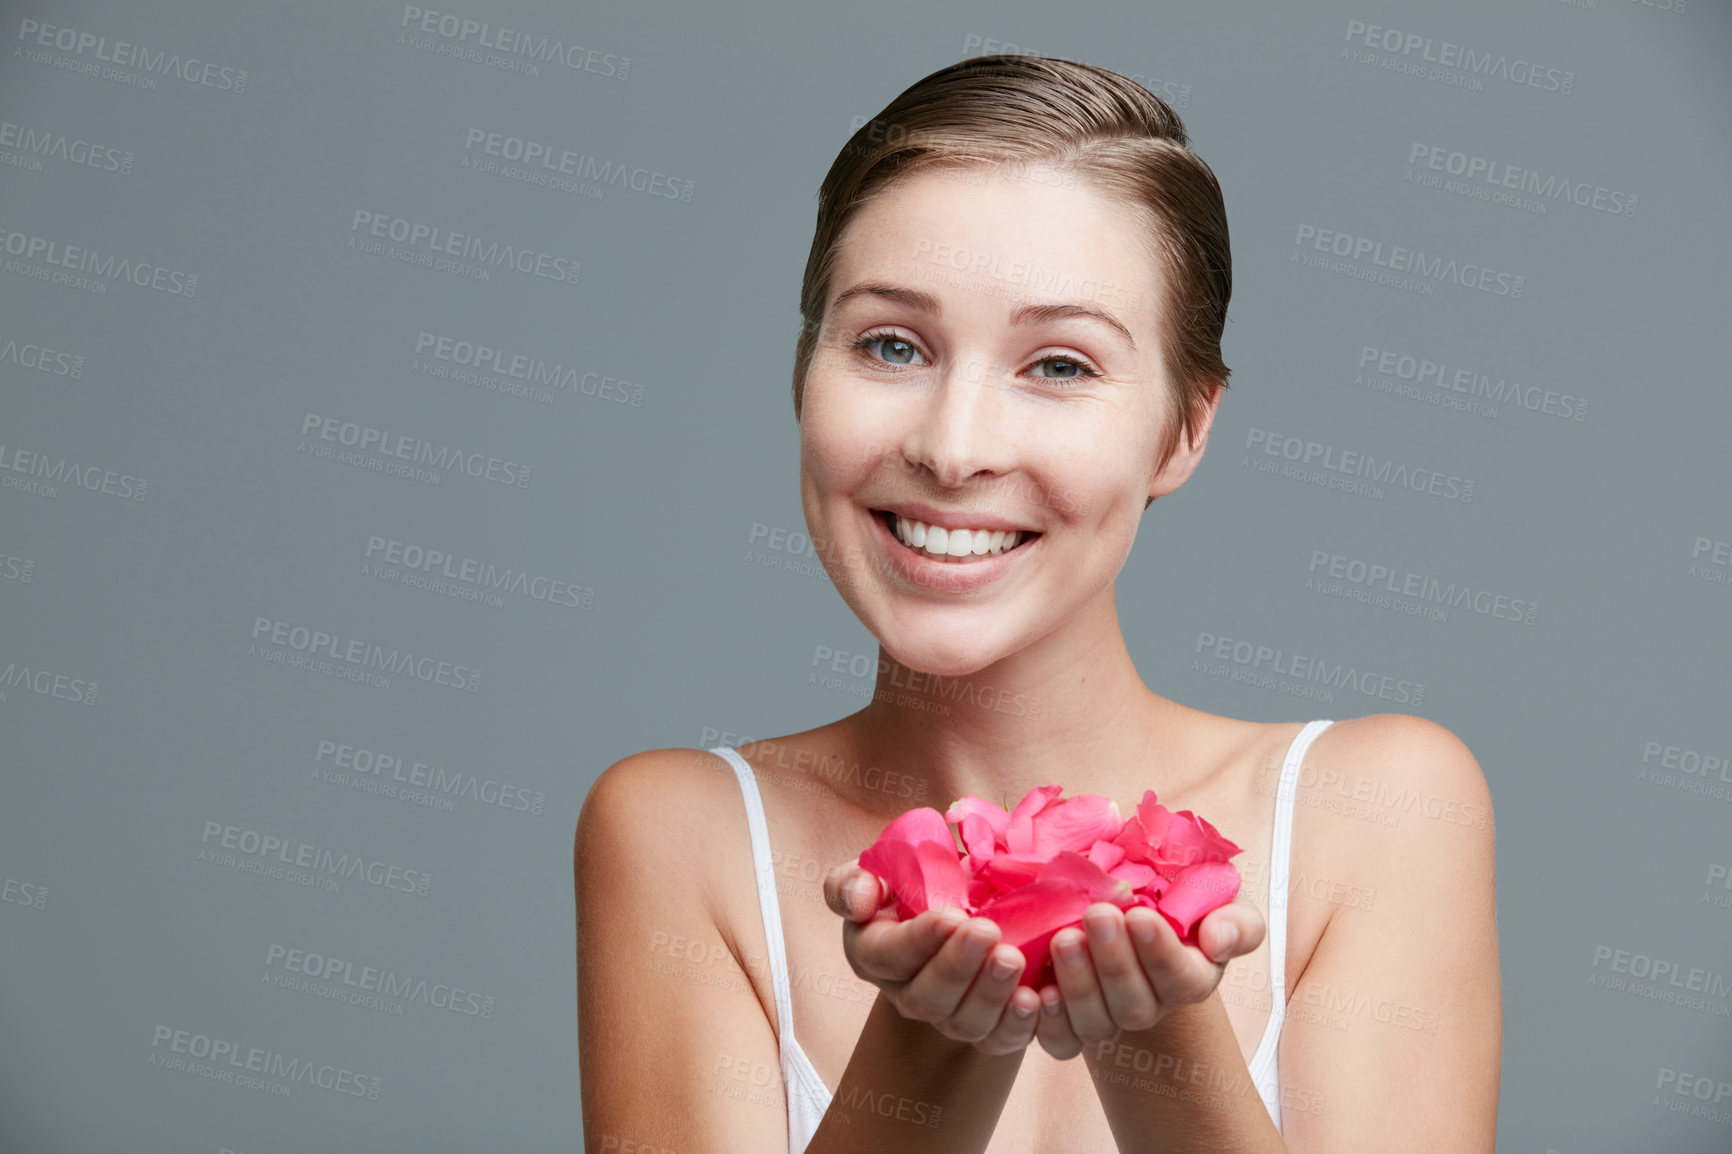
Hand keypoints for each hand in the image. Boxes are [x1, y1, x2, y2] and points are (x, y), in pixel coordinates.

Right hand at [824, 860, 1043, 1054]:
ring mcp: (948, 1017)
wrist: (960, 903)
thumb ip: (852, 882)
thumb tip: (859, 902)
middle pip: (927, 997)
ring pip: (964, 1022)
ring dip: (990, 994)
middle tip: (989, 932)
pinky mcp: (988, 1028)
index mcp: (874, 954)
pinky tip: (1034, 1000)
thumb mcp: (877, 871)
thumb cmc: (913, 883)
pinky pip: (1000, 1040)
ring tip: (1013, 959)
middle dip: (959, 966)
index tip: (951, 915)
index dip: (920, 940)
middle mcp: (907, 994)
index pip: (890, 956)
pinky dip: (1017, 1026)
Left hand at [1032, 899, 1264, 1059]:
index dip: (1161, 953)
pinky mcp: (1068, 1022)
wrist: (1125, 900)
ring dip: (1079, 986)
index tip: (1141, 916)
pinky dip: (1049, 1023)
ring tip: (1064, 938)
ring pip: (1096, 1025)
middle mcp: (1150, 1006)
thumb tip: (1219, 940)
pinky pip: (1061, 1041)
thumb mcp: (1218, 898)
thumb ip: (1236, 921)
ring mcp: (1107, 1017)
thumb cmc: (1175, 895)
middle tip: (1098, 915)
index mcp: (1191, 977)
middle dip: (1115, 962)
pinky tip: (1038, 990)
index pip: (1181, 979)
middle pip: (1134, 1006)